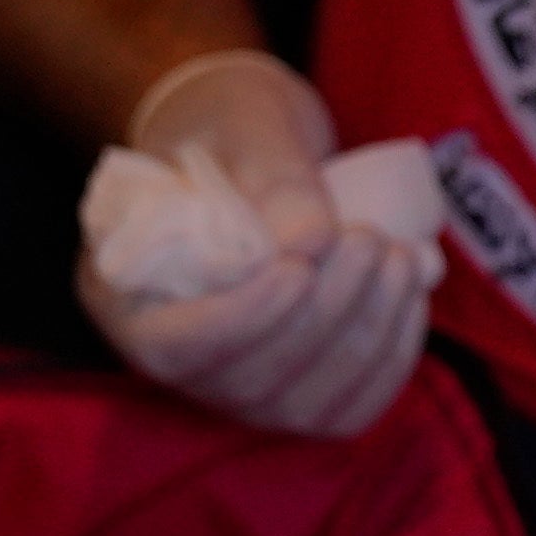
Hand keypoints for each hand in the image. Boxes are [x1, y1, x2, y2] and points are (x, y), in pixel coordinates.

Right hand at [78, 51, 433, 439]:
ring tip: (401, 257)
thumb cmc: (233, 126)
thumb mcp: (244, 125)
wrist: (256, 146)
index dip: (242, 322)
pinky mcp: (293, 389)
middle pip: (247, 382)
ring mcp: (233, 382)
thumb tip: (312, 240)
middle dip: (323, 318)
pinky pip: (344, 410)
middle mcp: (172, 356)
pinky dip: (389, 361)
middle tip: (370, 241)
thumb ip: (272, 176)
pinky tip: (409, 297)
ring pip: (302, 406)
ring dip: (366, 338)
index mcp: (125, 293)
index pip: (173, 348)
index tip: (299, 269)